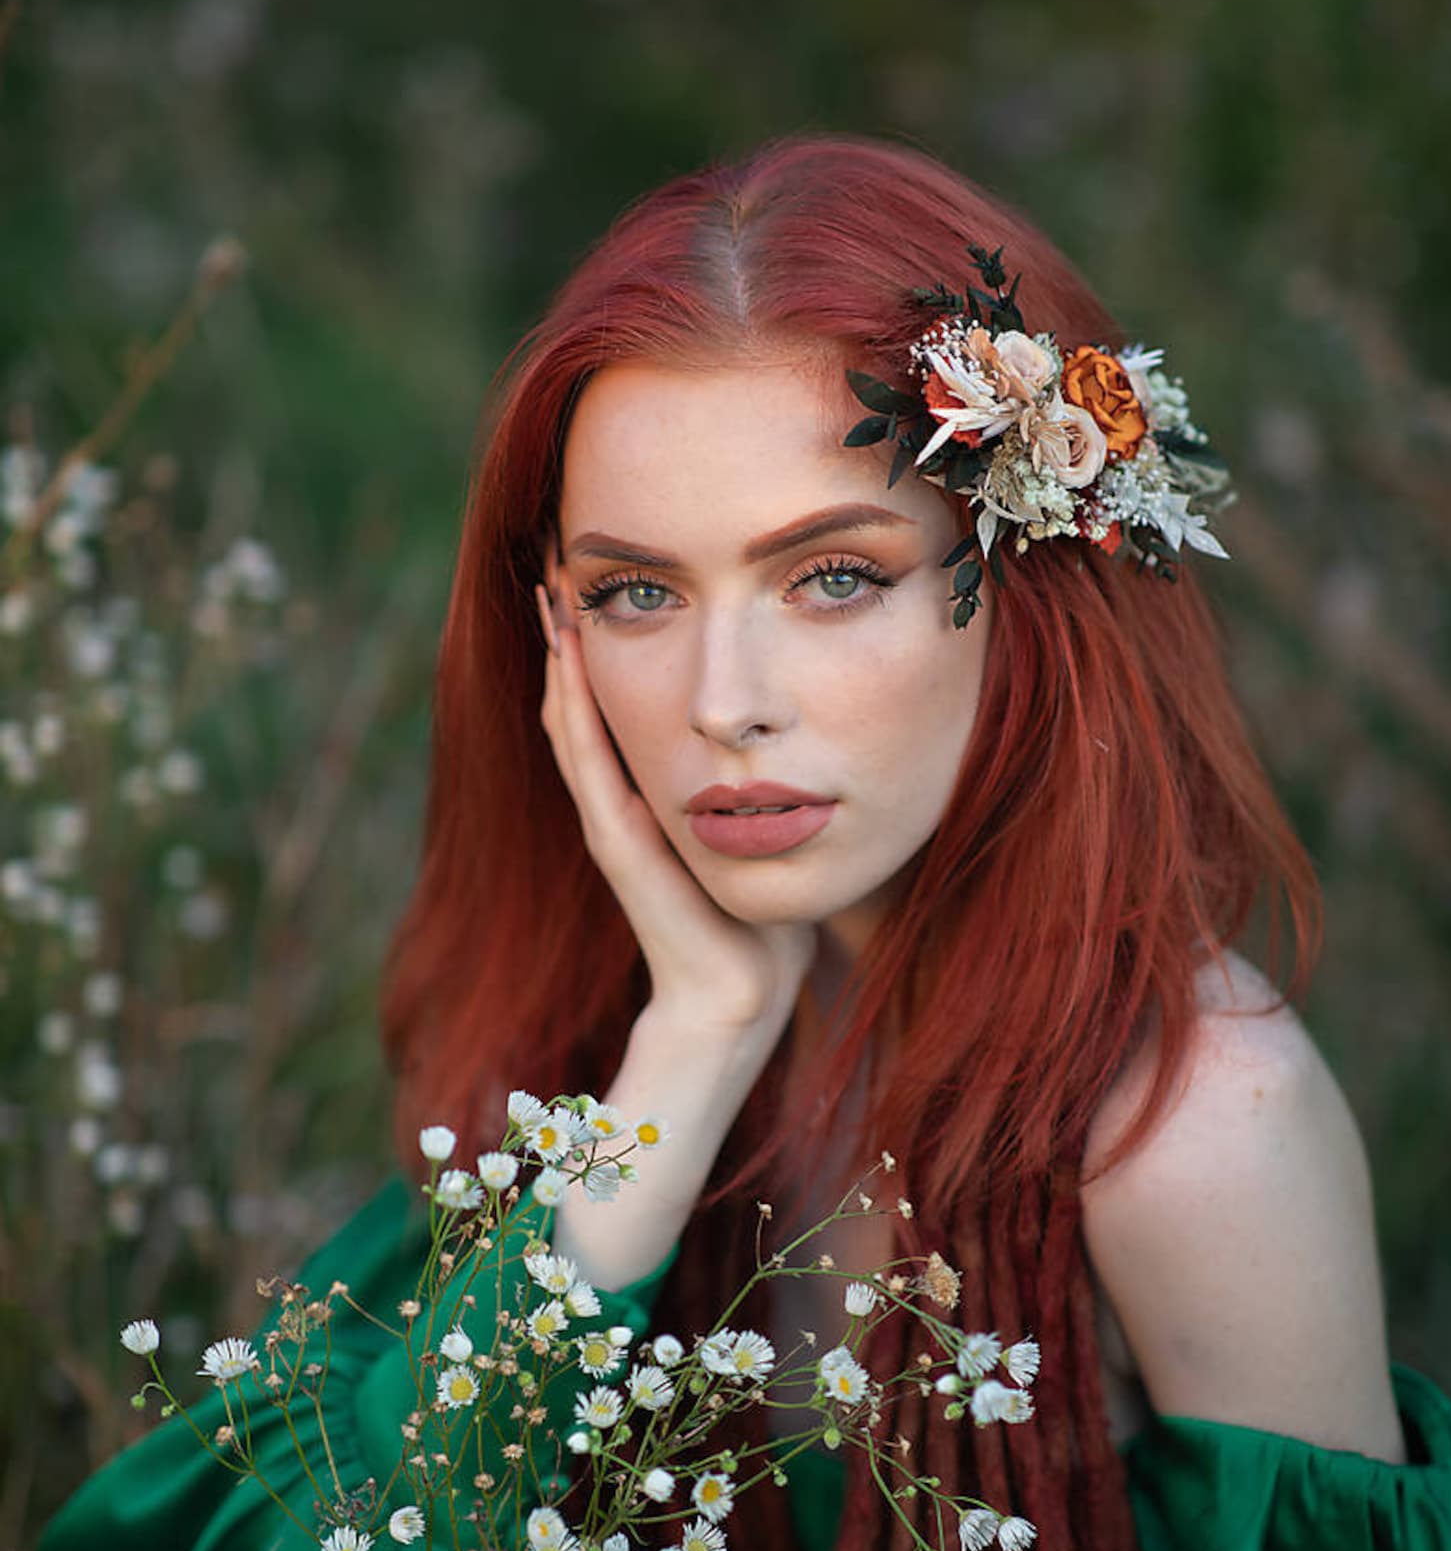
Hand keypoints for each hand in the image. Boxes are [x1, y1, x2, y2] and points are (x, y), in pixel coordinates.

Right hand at [536, 577, 813, 1041]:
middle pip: (577, 698)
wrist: (742, 992)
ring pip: (571, 719)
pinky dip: (573, 706)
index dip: (599, 640)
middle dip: (568, 629)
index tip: (601, 574)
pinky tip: (567, 658)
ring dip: (559, 653)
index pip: (611, 701)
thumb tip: (798, 733)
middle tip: (557, 558)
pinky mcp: (618, 841)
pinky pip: (587, 760)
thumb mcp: (763, 830)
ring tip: (551, 589)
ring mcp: (611, 820)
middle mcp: (618, 801)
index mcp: (648, 795)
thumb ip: (763, 785)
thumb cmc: (762, 919)